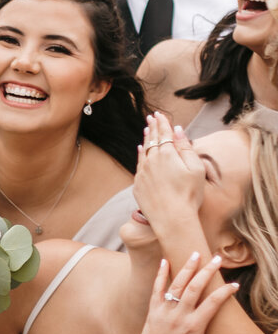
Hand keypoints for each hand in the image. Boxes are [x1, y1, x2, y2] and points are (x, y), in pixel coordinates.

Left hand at [125, 254, 239, 333]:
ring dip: (187, 268)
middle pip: (195, 288)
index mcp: (193, 327)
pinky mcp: (152, 313)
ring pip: (177, 285)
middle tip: (217, 259)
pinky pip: (156, 290)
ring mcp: (164, 313)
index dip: (225, 292)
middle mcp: (178, 317)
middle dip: (207, 271)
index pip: (213, 303)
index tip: (235, 285)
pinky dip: (161, 275)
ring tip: (196, 254)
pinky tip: (166, 261)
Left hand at [134, 111, 205, 236]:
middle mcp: (152, 160)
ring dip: (146, 139)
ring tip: (146, 129)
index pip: (164, 134)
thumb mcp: (195, 168)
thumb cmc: (189, 194)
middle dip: (153, 127)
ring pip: (144, 150)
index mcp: (168, 154)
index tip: (160, 114)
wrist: (172, 218)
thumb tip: (178, 130)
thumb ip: (186, 147)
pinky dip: (140, 154)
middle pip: (152, 140)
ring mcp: (143, 172)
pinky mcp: (138, 184)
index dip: (162, 123)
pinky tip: (140, 149)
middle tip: (151, 117)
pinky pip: (138, 164)